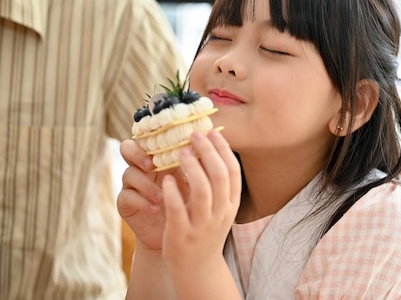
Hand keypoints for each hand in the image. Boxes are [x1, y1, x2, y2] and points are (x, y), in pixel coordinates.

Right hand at [116, 139, 188, 250]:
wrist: (179, 235)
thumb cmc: (189, 203)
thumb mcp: (195, 183)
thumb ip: (198, 164)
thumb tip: (212, 141)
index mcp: (161, 158)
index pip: (150, 138)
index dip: (155, 137)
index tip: (172, 144)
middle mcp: (144, 168)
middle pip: (128, 149)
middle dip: (138, 154)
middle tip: (152, 165)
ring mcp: (133, 184)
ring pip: (128, 173)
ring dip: (146, 184)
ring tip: (161, 197)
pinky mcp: (125, 203)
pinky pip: (126, 196)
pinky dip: (141, 201)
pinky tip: (155, 208)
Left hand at [161, 130, 241, 276]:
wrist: (197, 267)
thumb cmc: (206, 229)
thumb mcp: (219, 206)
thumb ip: (217, 182)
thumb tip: (210, 147)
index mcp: (231, 203)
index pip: (232, 171)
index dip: (223, 149)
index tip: (212, 132)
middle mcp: (220, 213)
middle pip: (218, 176)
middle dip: (207, 152)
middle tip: (194, 135)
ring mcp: (202, 225)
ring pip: (202, 191)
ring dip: (192, 168)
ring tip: (180, 152)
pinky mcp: (182, 234)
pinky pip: (178, 210)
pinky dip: (173, 193)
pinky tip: (167, 179)